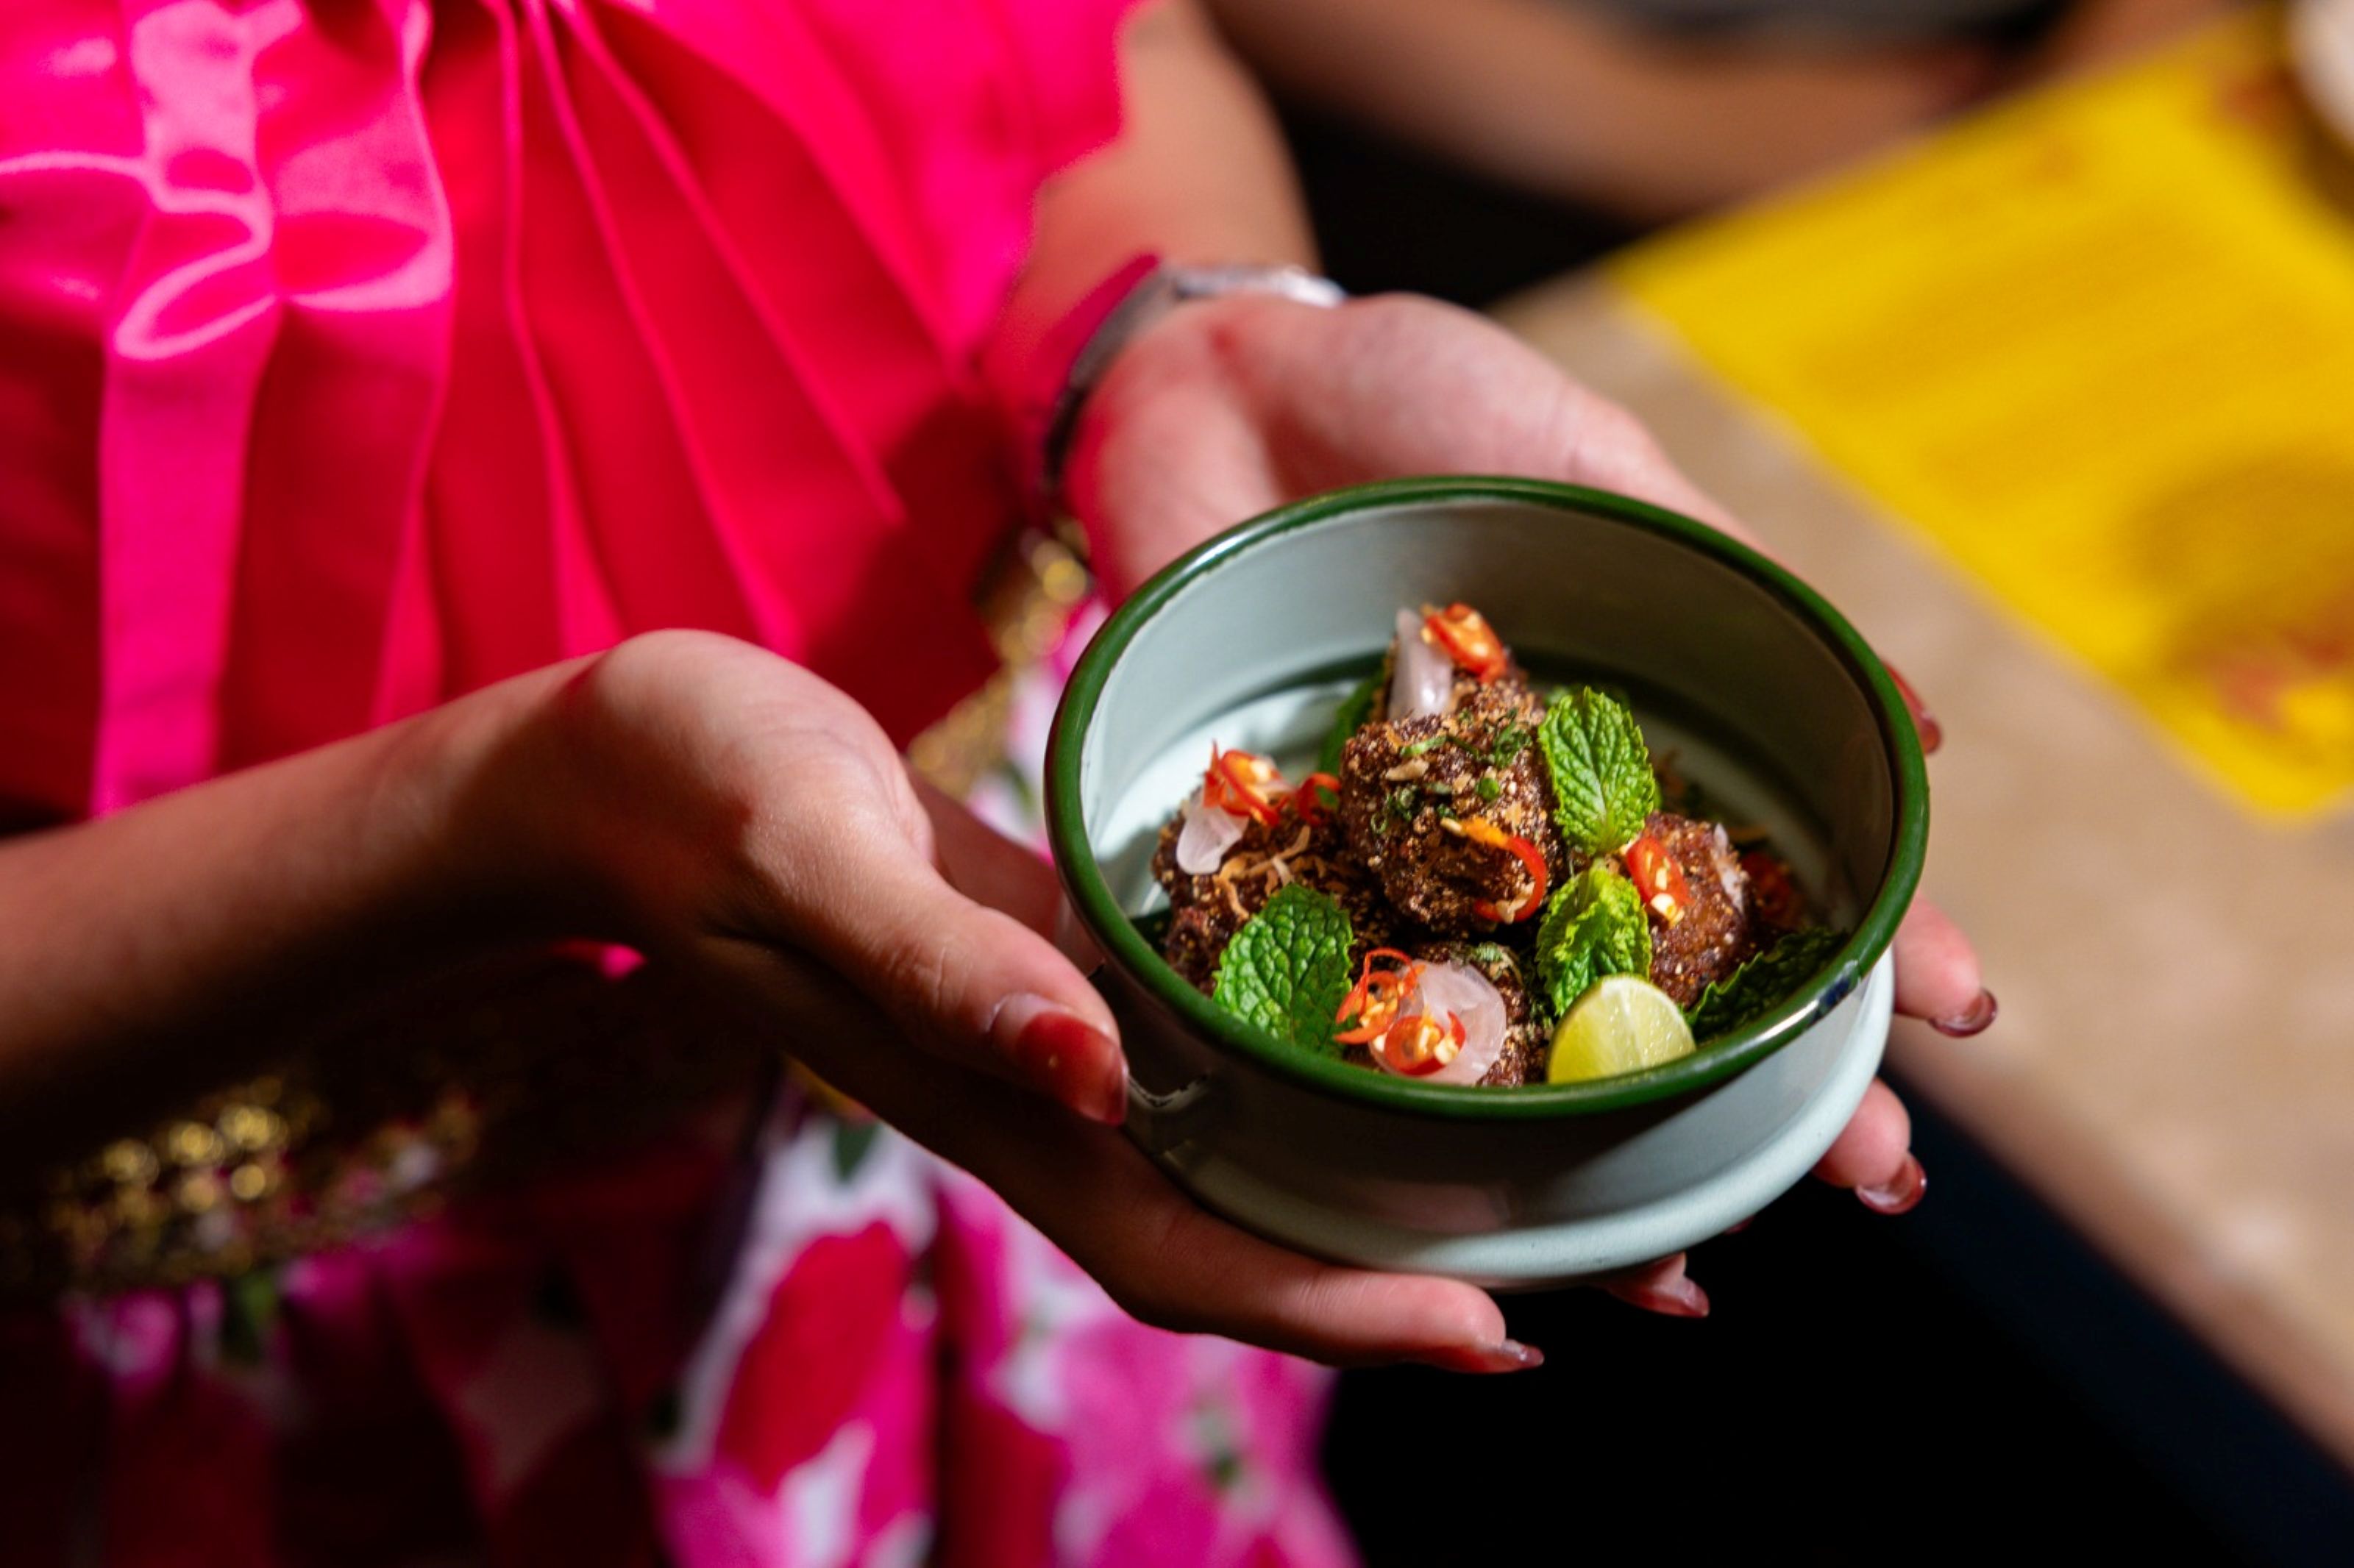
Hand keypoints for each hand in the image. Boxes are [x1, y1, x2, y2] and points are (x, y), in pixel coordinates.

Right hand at [496, 630, 1528, 1368]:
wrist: (623, 763)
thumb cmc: (697, 789)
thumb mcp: (808, 850)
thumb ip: (937, 965)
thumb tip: (1085, 1064)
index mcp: (1001, 1100)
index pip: (1194, 1252)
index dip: (1344, 1312)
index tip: (1508, 1331)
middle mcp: (1056, 1098)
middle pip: (1273, 1238)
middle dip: (1449, 1277)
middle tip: (1652, 1274)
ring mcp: (1068, 1041)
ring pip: (1270, 1157)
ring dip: (1426, 1188)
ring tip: (1602, 1185)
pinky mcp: (1075, 963)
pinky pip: (1233, 1052)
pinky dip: (1347, 1072)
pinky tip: (1444, 1035)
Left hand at [1068, 292, 1993, 1313]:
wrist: (1205, 379)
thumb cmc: (1415, 399)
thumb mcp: (1589, 466)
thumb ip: (1726, 585)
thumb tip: (1924, 731)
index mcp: (1621, 731)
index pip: (1767, 856)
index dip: (1865, 938)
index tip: (1953, 1014)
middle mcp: (1525, 819)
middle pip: (1663, 975)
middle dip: (1769, 1080)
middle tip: (1867, 1176)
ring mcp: (1403, 854)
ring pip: (1517, 1023)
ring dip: (1607, 1133)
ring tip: (1697, 1238)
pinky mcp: (1275, 860)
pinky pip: (1339, 989)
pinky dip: (1388, 1081)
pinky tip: (1460, 1182)